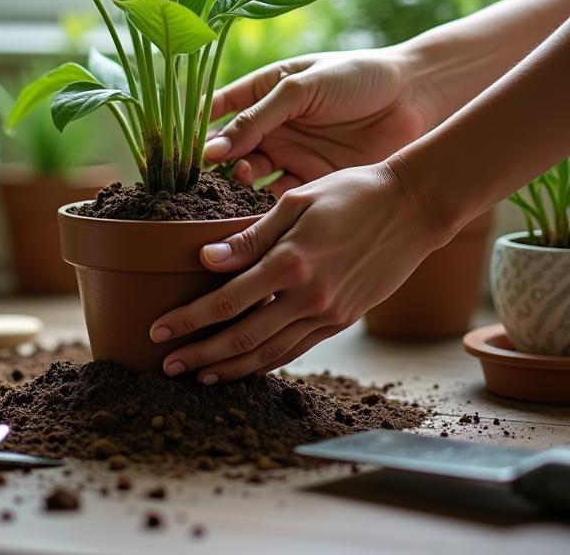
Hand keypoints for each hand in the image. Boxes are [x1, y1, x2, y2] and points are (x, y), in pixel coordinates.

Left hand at [150, 161, 451, 381]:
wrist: (411, 209)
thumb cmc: (351, 193)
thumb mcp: (296, 202)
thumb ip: (251, 236)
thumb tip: (207, 259)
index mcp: (291, 262)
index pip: (227, 301)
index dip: (189, 320)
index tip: (159, 330)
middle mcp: (308, 296)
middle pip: (242, 338)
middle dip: (200, 354)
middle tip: (166, 365)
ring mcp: (328, 313)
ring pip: (270, 353)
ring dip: (230, 368)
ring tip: (198, 375)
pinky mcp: (342, 320)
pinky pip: (297, 349)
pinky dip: (267, 363)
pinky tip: (246, 366)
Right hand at [203, 49, 440, 194]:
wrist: (415, 97)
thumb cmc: (357, 76)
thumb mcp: (301, 88)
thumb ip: (258, 117)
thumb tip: (212, 149)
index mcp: (265, 92)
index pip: (219, 110)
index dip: (198, 128)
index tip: (181, 145)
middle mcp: (273, 125)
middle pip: (232, 149)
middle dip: (217, 162)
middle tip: (211, 172)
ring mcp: (292, 154)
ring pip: (252, 177)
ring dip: (240, 183)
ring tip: (242, 181)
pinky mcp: (314, 180)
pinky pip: (281, 198)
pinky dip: (267, 206)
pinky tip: (259, 209)